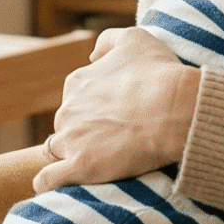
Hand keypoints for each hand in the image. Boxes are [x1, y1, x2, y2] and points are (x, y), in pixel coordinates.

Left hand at [32, 27, 202, 192]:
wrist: (175, 108)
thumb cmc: (159, 73)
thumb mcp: (134, 39)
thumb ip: (108, 41)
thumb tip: (92, 55)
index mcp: (77, 82)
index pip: (75, 100)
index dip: (94, 109)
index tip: (115, 117)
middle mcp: (68, 110)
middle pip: (66, 126)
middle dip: (82, 133)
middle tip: (113, 140)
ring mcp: (72, 139)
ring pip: (57, 151)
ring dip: (70, 156)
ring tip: (96, 163)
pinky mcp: (81, 166)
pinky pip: (48, 180)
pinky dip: (48, 183)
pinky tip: (56, 185)